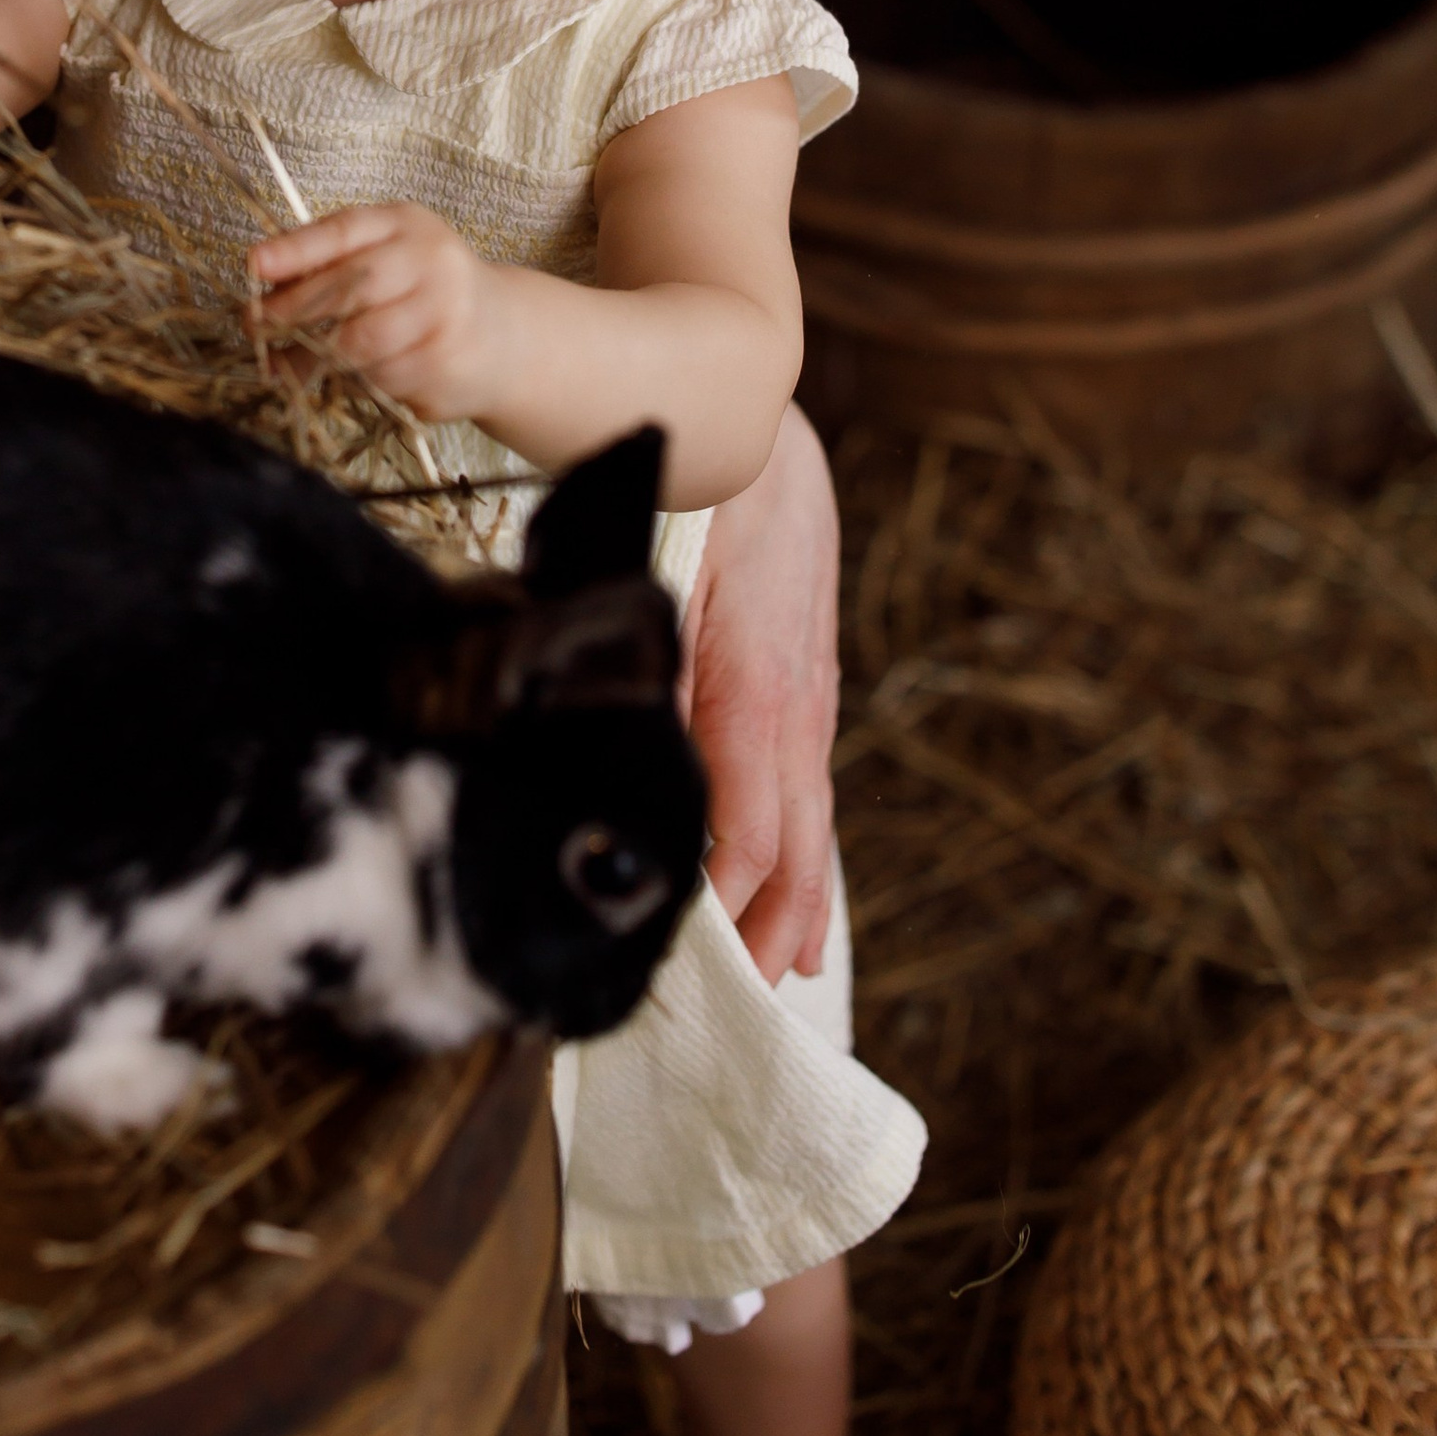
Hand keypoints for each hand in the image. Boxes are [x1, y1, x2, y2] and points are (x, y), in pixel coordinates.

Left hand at [249, 201, 499, 420]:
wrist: (502, 334)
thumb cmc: (421, 289)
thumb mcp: (384, 255)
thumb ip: (330, 261)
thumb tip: (261, 283)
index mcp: (406, 224)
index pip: (346, 231)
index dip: (296, 249)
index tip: (253, 264)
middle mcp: (432, 262)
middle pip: (352, 286)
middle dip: (295, 309)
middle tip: (254, 325)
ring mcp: (446, 313)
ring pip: (362, 342)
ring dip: (314, 358)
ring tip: (283, 365)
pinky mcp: (448, 363)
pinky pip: (381, 378)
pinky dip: (352, 382)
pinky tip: (344, 378)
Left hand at [681, 400, 839, 982]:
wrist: (759, 430)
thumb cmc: (695, 499)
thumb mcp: (657, 575)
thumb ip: (644, 674)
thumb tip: (622, 759)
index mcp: (752, 692)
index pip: (744, 834)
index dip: (719, 907)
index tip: (685, 961)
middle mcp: (794, 708)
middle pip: (789, 847)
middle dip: (766, 930)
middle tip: (739, 1006)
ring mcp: (810, 700)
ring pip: (812, 823)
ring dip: (797, 902)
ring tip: (784, 972)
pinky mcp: (810, 686)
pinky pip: (814, 785)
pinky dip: (809, 849)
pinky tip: (801, 890)